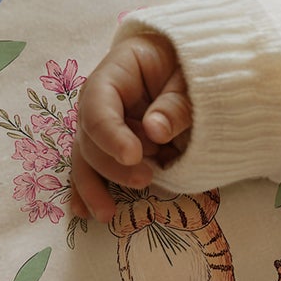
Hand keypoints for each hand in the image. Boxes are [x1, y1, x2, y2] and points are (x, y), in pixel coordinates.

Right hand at [71, 33, 190, 224]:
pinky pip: (96, 169)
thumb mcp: (191, 78)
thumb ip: (176, 103)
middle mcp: (101, 101)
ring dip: (94, 187)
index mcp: (116, 73)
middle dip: (112, 164)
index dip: (111, 132)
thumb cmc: (192, 67)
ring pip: (87, 158)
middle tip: (145, 178)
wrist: (196, 70)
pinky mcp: (113, 148)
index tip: (133, 155)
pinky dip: (92, 190)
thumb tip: (155, 131)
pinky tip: (84, 212)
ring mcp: (105, 126)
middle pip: (90, 136)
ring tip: (107, 213)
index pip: (99, 103)